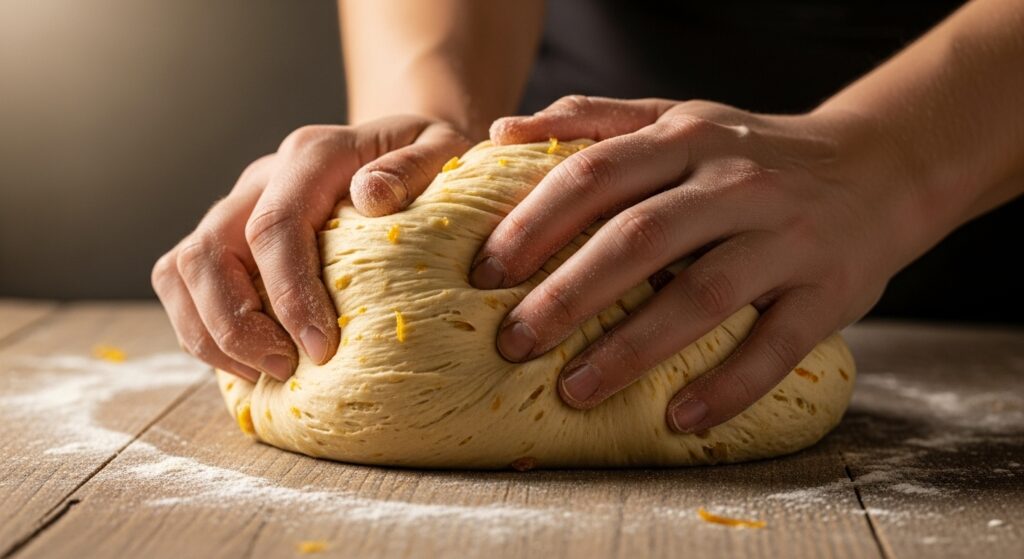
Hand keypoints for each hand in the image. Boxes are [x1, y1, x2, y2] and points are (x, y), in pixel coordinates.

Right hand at [153, 115, 470, 381]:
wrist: (401, 153)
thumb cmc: (426, 163)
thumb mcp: (442, 149)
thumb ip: (415, 167)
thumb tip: (371, 195)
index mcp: (312, 155)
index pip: (275, 226)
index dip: (288, 294)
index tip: (321, 349)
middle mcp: (262, 178)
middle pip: (209, 251)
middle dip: (237, 323)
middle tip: (286, 370)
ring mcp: (236, 208)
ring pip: (182, 270)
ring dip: (212, 333)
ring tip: (266, 374)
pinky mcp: (227, 240)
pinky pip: (183, 285)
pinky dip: (203, 331)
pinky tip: (249, 365)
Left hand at [472, 96, 927, 431]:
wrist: (880, 166)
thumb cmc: (753, 152)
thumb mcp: (679, 118)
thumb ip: (593, 119)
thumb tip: (501, 131)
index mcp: (686, 137)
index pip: (595, 173)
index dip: (534, 223)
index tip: (484, 273)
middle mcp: (735, 181)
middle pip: (638, 237)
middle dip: (566, 294)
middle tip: (511, 342)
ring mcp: (786, 235)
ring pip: (701, 293)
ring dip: (631, 348)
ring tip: (574, 389)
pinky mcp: (828, 289)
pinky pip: (775, 345)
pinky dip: (727, 386)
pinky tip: (679, 418)